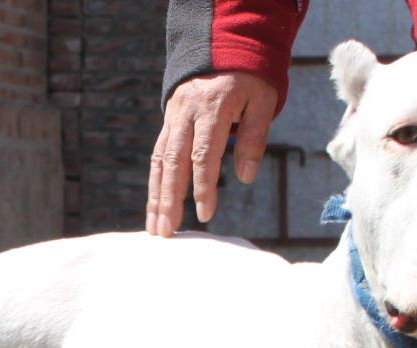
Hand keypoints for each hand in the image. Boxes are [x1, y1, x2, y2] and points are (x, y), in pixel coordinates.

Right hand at [145, 72, 280, 236]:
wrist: (222, 46)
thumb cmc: (249, 78)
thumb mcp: (262, 101)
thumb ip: (253, 138)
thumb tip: (245, 177)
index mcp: (211, 108)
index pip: (203, 154)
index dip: (203, 186)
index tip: (205, 214)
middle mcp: (186, 114)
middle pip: (173, 162)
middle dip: (168, 200)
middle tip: (167, 232)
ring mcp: (172, 118)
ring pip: (159, 161)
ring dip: (156, 197)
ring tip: (155, 228)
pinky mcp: (168, 123)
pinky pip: (157, 155)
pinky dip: (155, 183)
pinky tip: (154, 206)